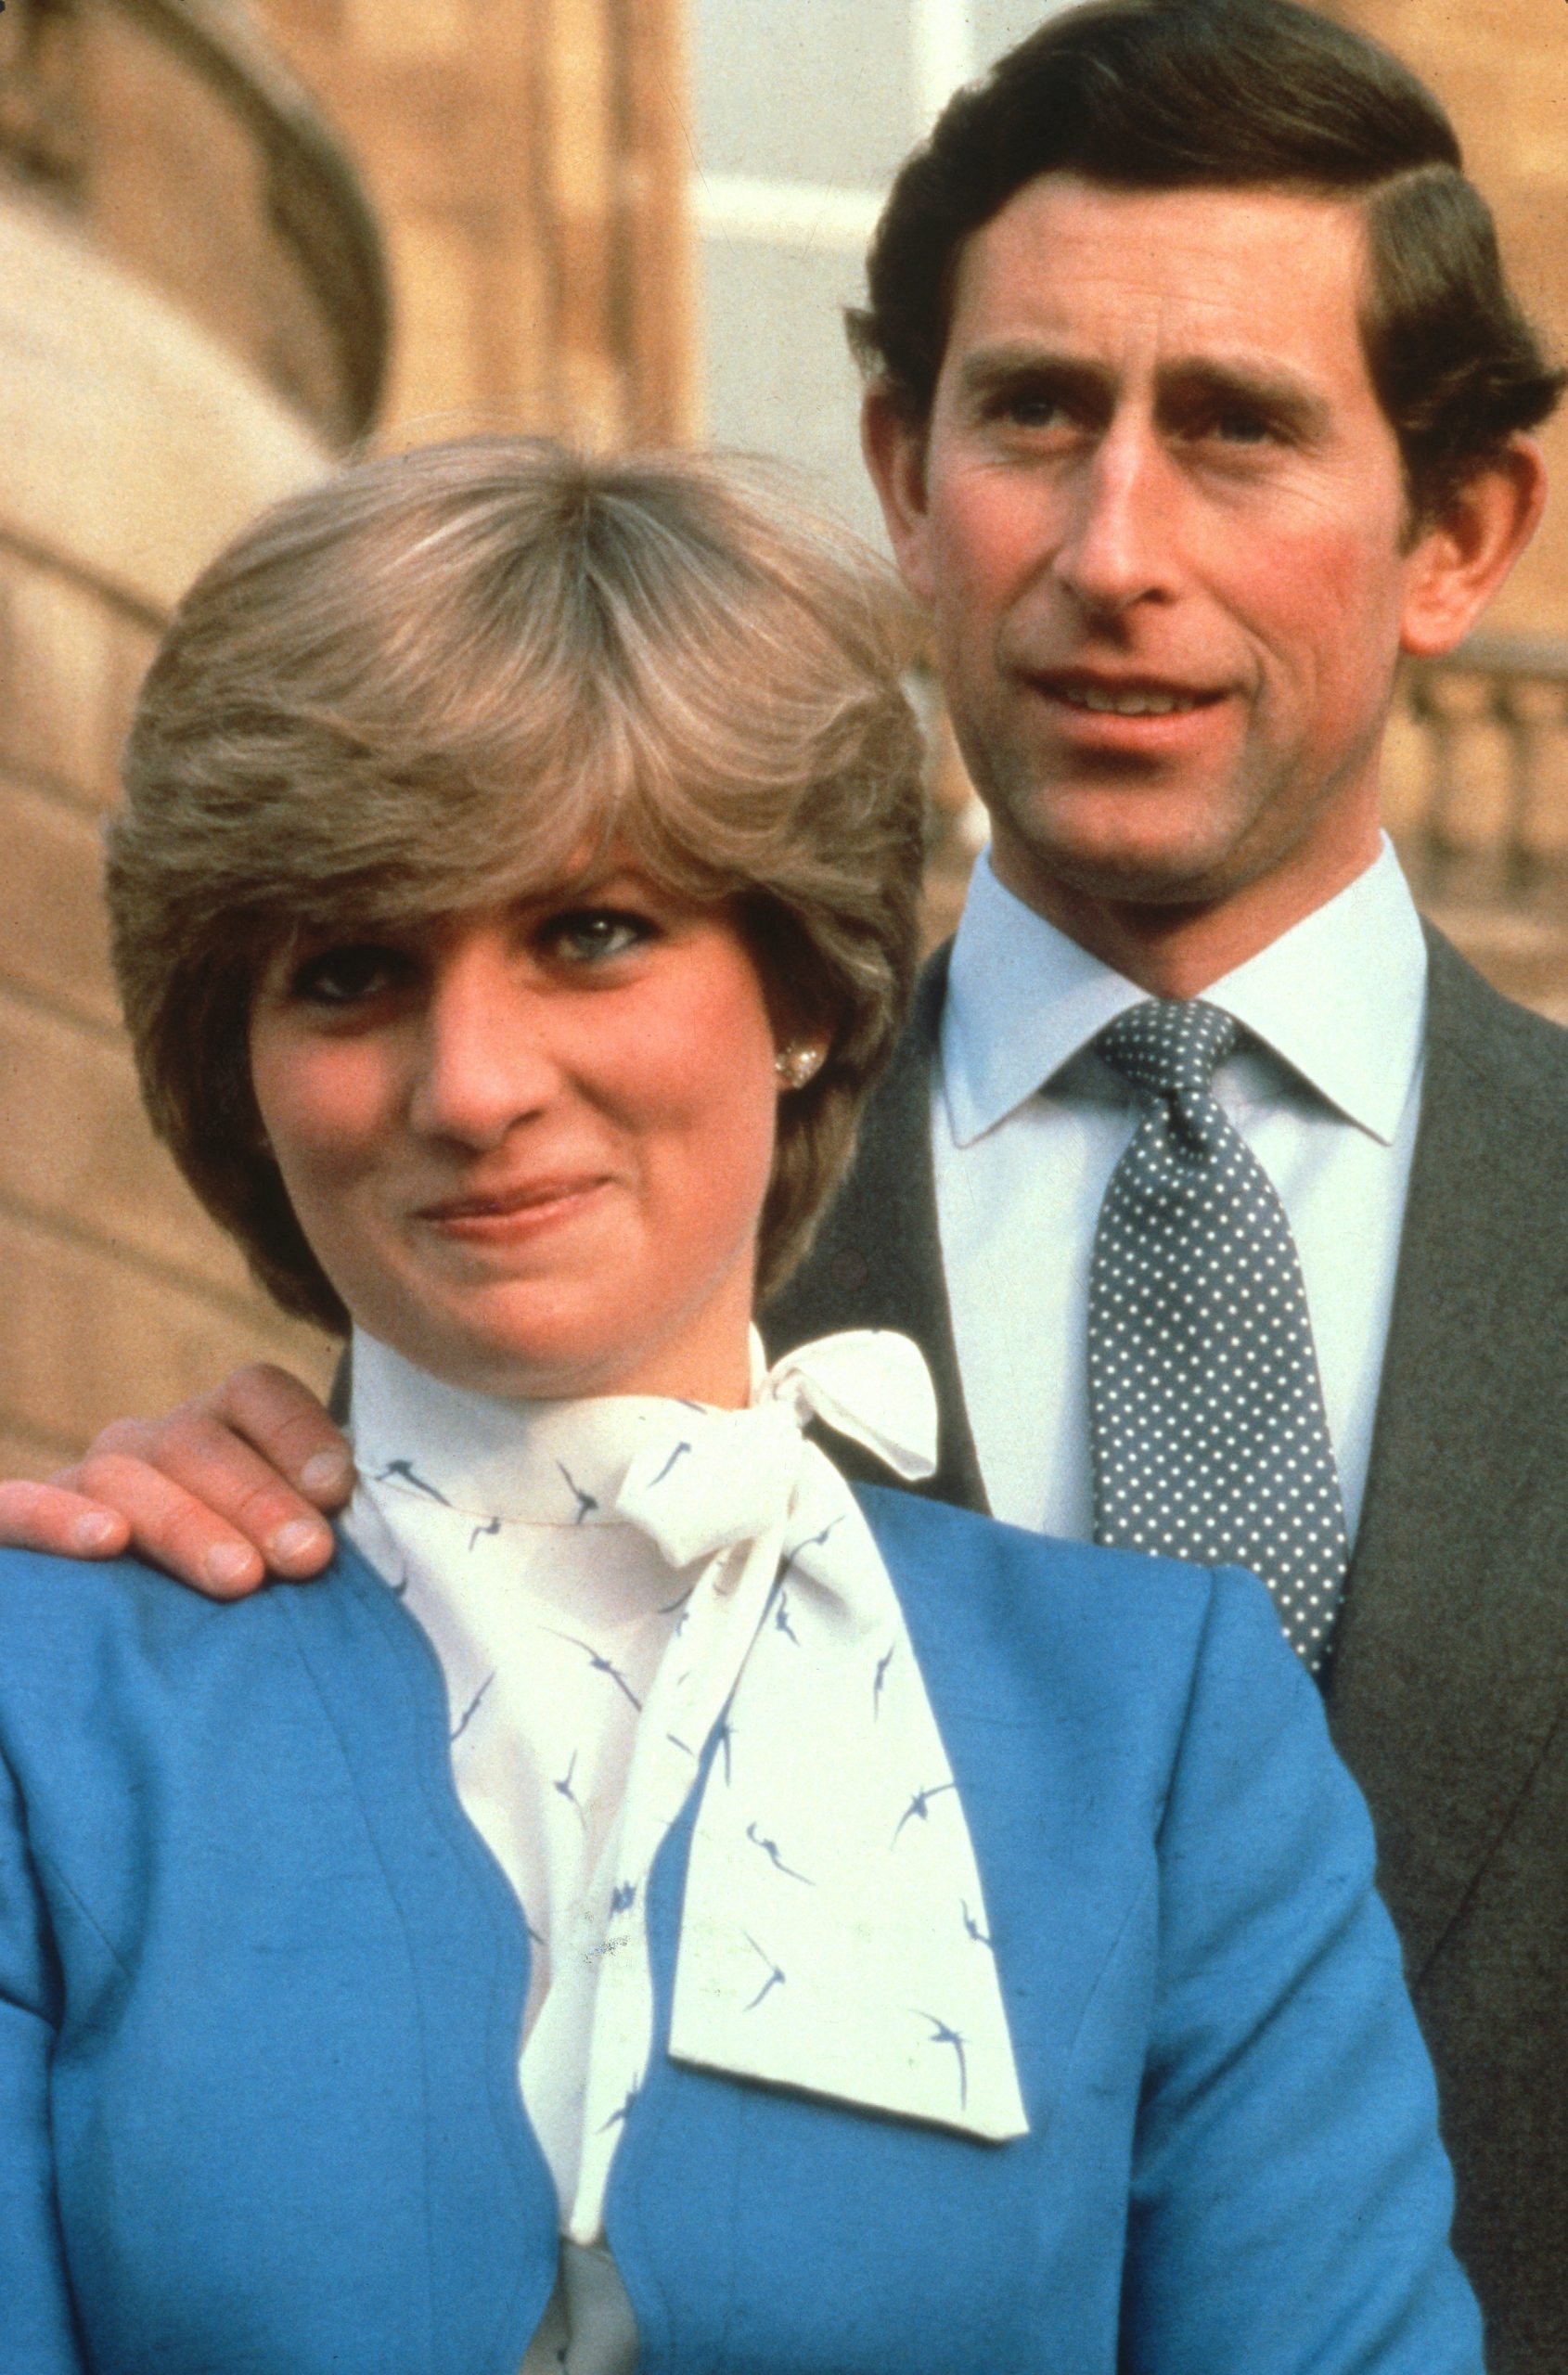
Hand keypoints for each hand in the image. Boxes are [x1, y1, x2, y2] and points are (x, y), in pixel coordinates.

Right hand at [0, 1365, 352, 1596]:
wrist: (132, 1647)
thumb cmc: (238, 1603)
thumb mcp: (277, 1556)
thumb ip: (311, 1530)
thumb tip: (351, 1533)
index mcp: (219, 1431)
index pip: (255, 1393)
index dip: (297, 1431)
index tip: (337, 1488)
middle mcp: (149, 1446)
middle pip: (197, 1441)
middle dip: (258, 1498)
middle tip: (307, 1557)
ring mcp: (84, 1482)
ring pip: (125, 1477)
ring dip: (186, 1524)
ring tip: (239, 1577)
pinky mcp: (18, 1523)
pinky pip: (18, 1505)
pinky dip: (57, 1519)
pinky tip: (105, 1543)